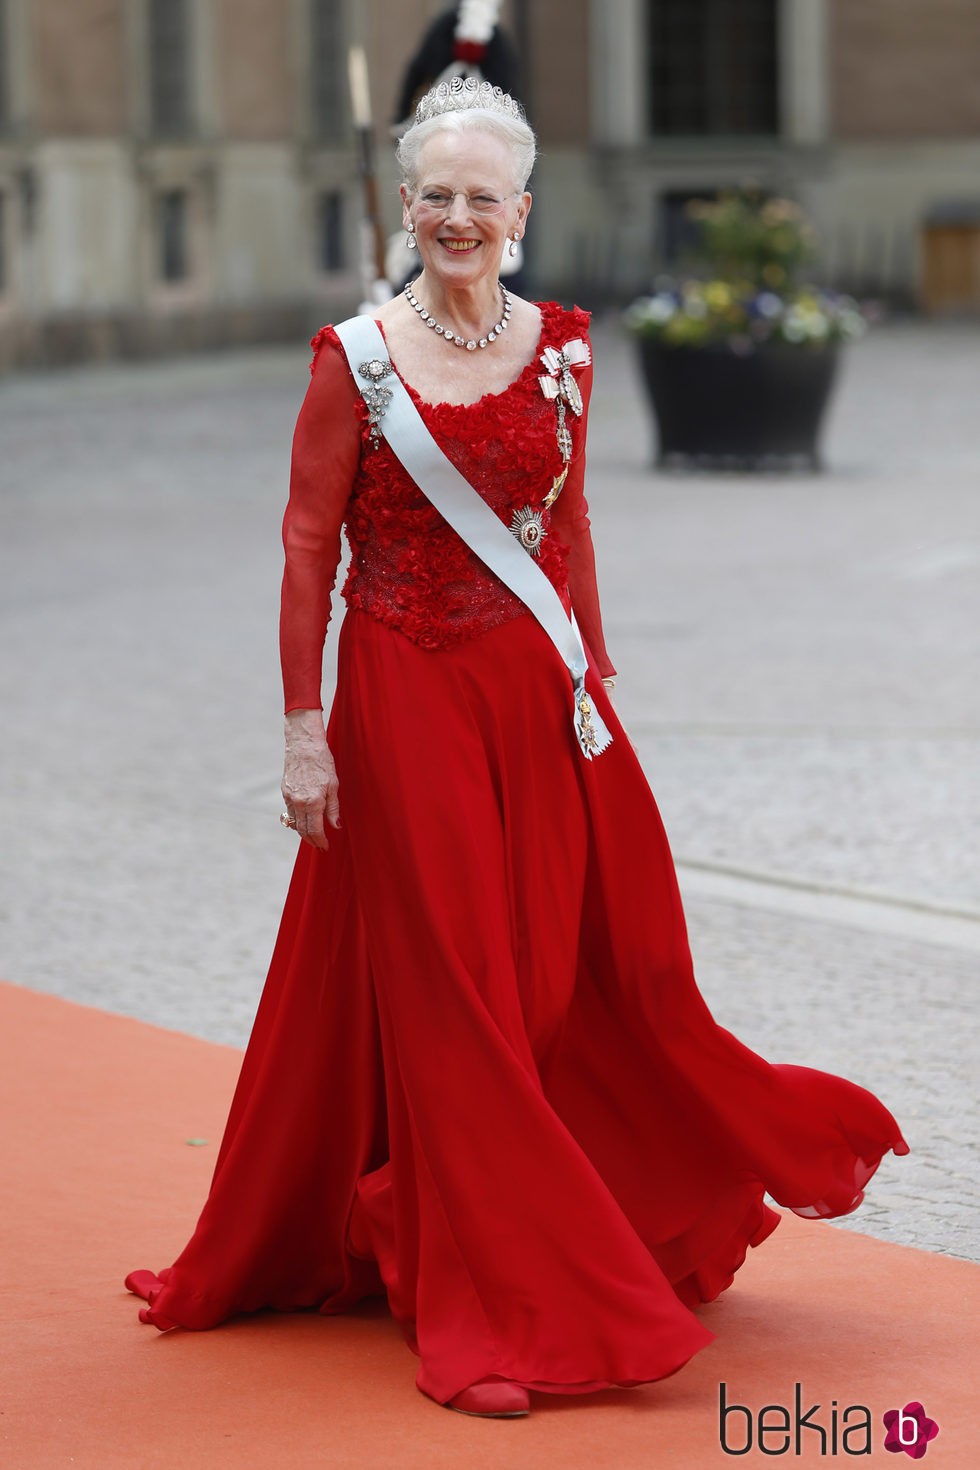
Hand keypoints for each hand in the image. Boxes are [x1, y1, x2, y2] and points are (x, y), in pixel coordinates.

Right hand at [281, 709, 340, 849]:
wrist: (303, 745)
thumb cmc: (322, 762)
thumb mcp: (333, 785)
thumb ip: (333, 808)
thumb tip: (335, 826)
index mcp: (313, 802)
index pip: (314, 830)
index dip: (320, 841)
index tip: (325, 847)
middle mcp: (298, 802)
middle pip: (302, 830)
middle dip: (311, 840)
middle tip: (320, 846)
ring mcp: (289, 797)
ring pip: (294, 822)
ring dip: (303, 832)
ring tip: (313, 836)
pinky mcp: (284, 792)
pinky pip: (289, 812)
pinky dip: (297, 819)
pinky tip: (304, 820)